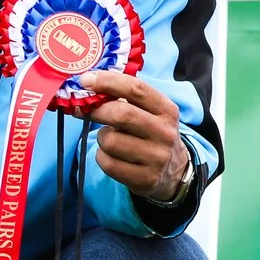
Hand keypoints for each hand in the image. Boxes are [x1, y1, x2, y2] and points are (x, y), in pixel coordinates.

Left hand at [79, 70, 191, 199]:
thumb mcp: (150, 112)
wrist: (173, 171)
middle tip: (85, 110)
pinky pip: (108, 164)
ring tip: (109, 138)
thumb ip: (124, 98)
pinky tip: (111, 155)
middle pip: (121, 114)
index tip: (85, 81)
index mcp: (167, 110)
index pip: (136, 89)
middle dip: (96, 111)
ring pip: (110, 141)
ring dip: (102, 138)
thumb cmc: (151, 133)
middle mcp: (165, 133)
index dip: (108, 82)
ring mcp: (156, 158)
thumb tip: (86, 87)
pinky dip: (102, 157)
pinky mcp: (145, 178)